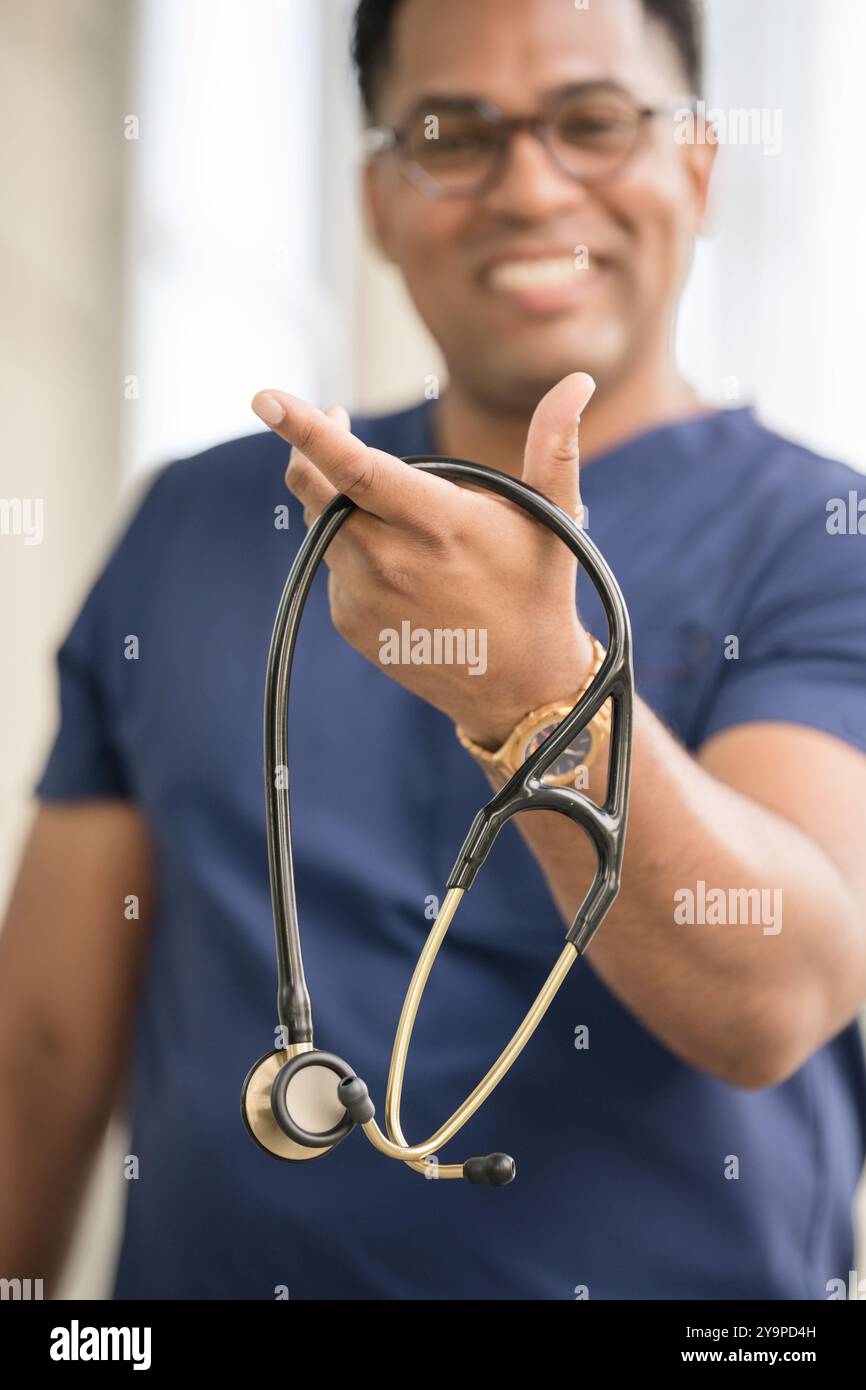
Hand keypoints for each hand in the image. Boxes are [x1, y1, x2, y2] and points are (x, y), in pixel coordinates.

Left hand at [251, 374, 596, 747]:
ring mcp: (364, 595)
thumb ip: (555, 444)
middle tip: (337, 418)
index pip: (355, 469)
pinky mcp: (349, 621)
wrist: (519, 689)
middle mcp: (390, 561)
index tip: (266, 398)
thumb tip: (578, 380)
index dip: (307, 431)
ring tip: (388, 503)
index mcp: (437, 525)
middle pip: (317, 490)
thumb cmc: (538, 590)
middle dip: (314, 448)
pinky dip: (352, 547)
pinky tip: (397, 562)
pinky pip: (332, 565)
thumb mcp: (553, 517)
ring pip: (322, 524)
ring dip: (338, 499)